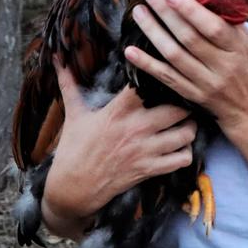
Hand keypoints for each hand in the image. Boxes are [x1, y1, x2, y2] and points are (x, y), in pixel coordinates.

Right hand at [43, 60, 196, 223]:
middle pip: (178, 108)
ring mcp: (145, 151)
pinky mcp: (149, 170)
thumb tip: (58, 60)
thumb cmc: (73, 148)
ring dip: (190, 128)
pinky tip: (179, 147)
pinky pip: (182, 159)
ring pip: (186, 134)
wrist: (72, 188)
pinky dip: (186, 153)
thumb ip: (69, 84)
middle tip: (185, 102)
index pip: (148, 85)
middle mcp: (136, 128)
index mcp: (118, 111)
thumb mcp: (73, 114)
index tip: (164, 76)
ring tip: (185, 124)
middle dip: (185, 104)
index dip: (161, 78)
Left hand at [123, 0, 247, 133]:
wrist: (247, 109)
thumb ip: (232, 23)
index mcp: (237, 49)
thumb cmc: (247, 68)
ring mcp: (205, 83)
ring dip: (153, 32)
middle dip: (167, 14)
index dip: (191, 10)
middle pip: (189, 38)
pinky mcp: (191, 94)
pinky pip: (165, 77)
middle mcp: (222, 67)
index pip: (214, 27)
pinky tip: (130, 50)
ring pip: (174, 56)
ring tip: (139, 13)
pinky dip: (147, 64)